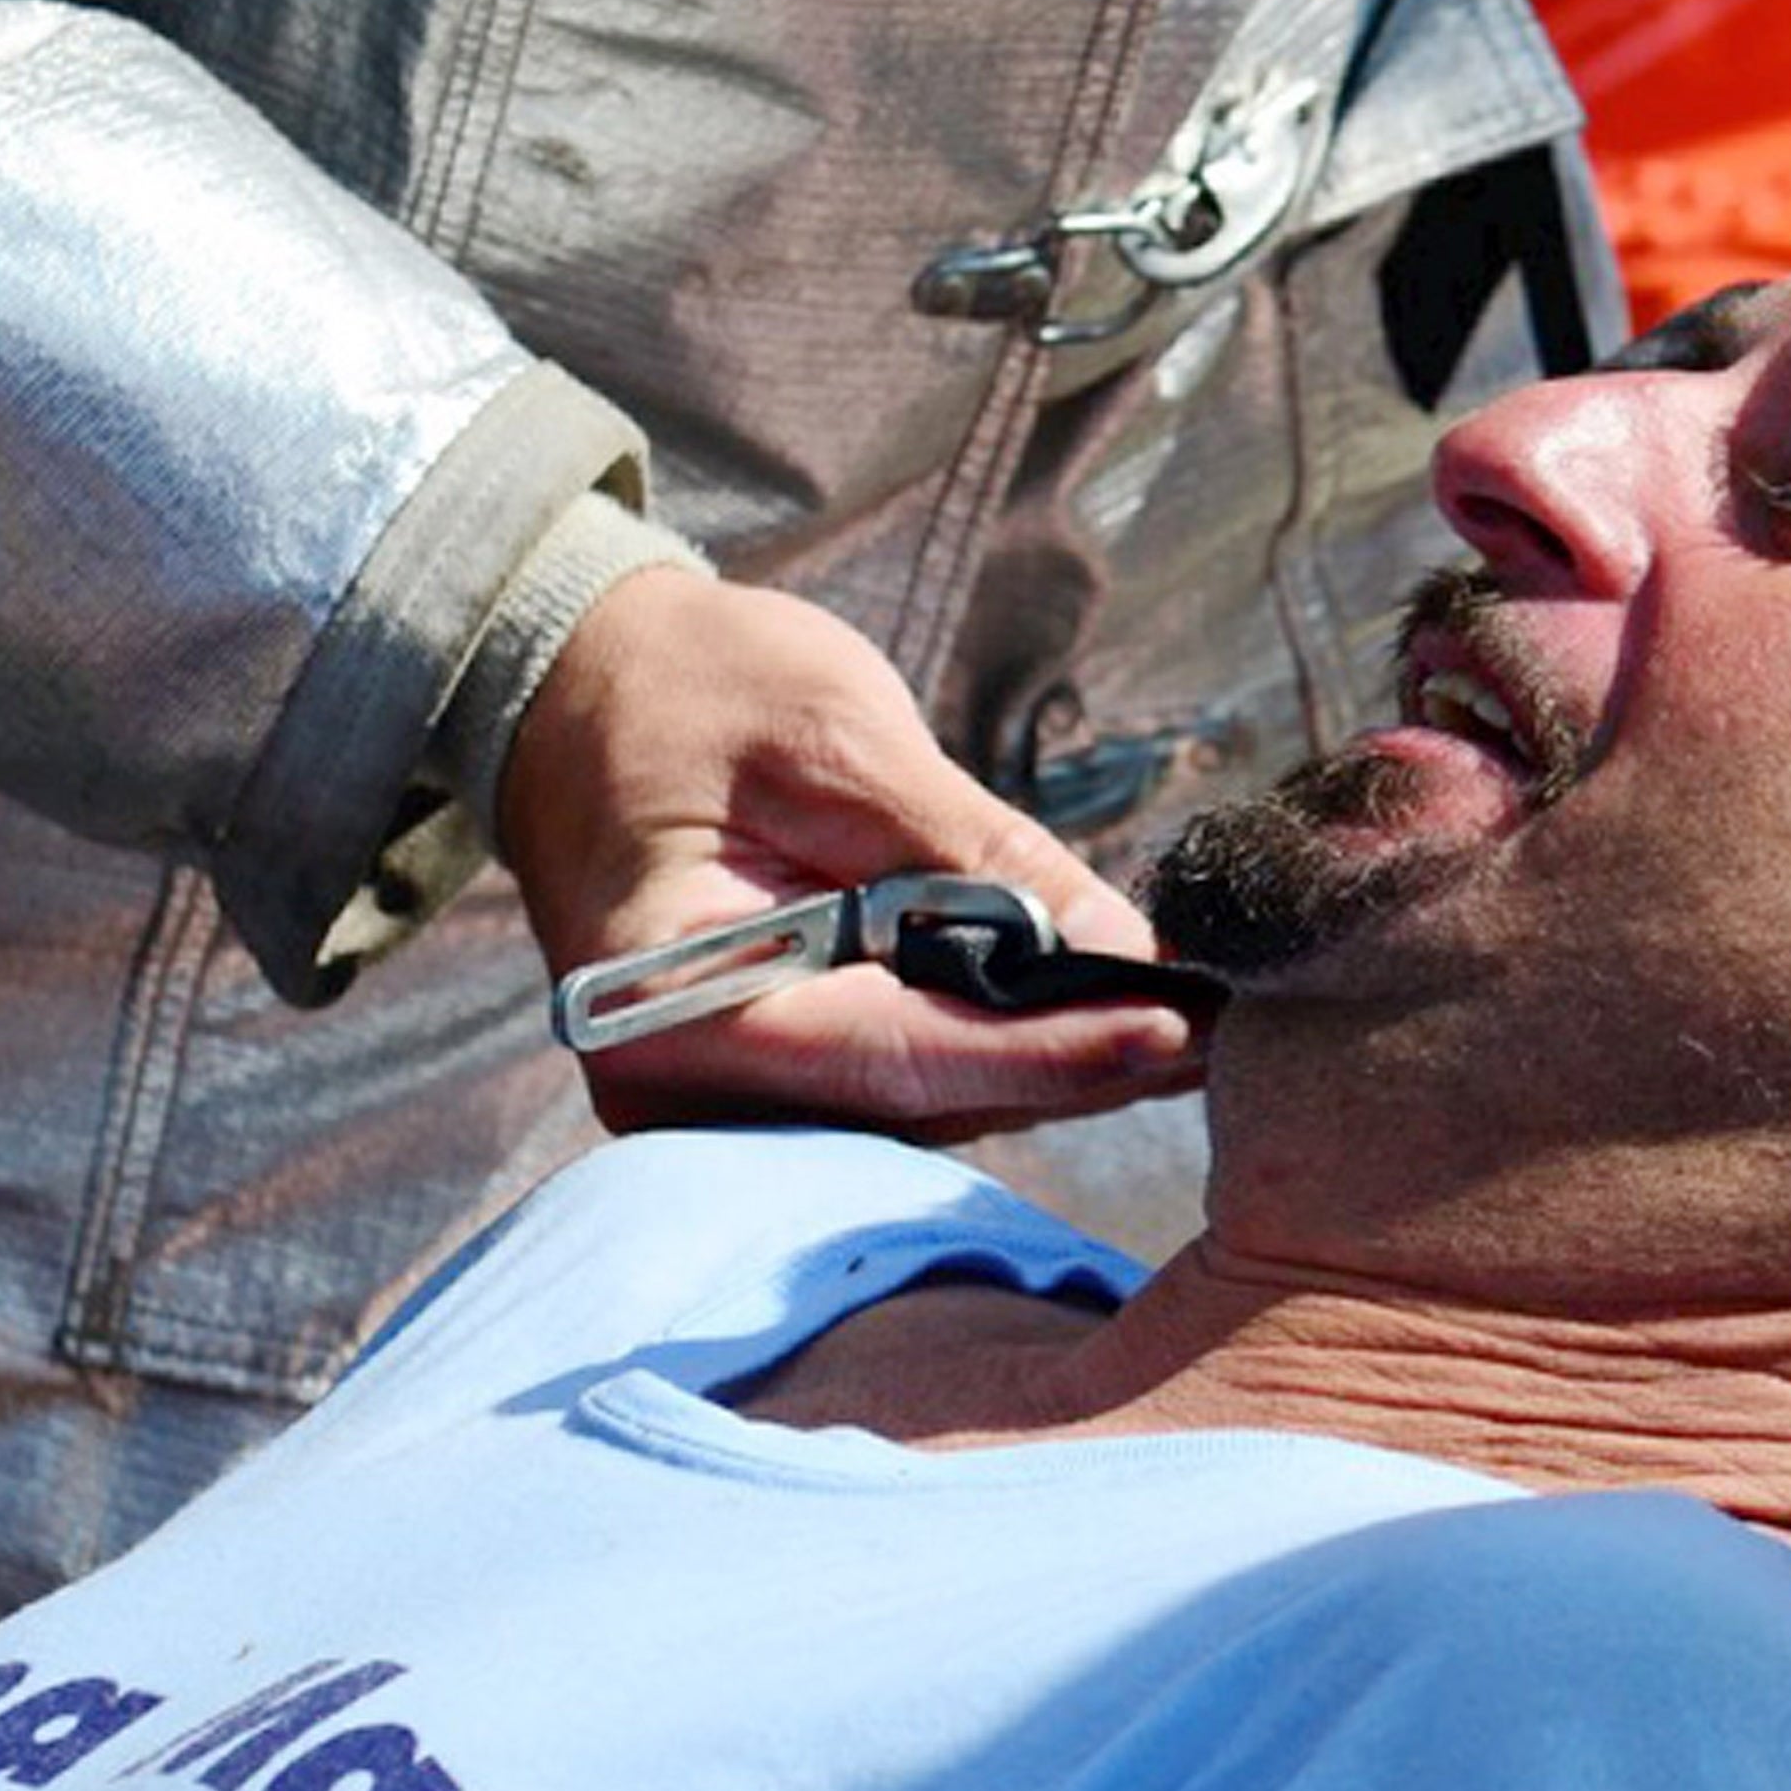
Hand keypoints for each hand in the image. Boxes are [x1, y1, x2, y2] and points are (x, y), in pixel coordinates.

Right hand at [498, 568, 1204, 1133]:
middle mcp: (682, 1084)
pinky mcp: (760, 1074)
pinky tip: (1093, 1016)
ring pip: (919, 1106)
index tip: (1174, 1034)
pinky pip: (896, 1080)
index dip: (1047, 1053)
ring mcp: (714, 1095)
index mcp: (673, 1001)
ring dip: (1047, 1068)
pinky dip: (993, 1048)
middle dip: (1071, 1069)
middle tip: (1219, 1037)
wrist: (571, 684)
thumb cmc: (687, 684)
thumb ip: (976, 851)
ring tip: (1181, 1027)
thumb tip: (1122, 947)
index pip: (895, 1054)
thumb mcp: (839, 736)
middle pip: (916, 1102)